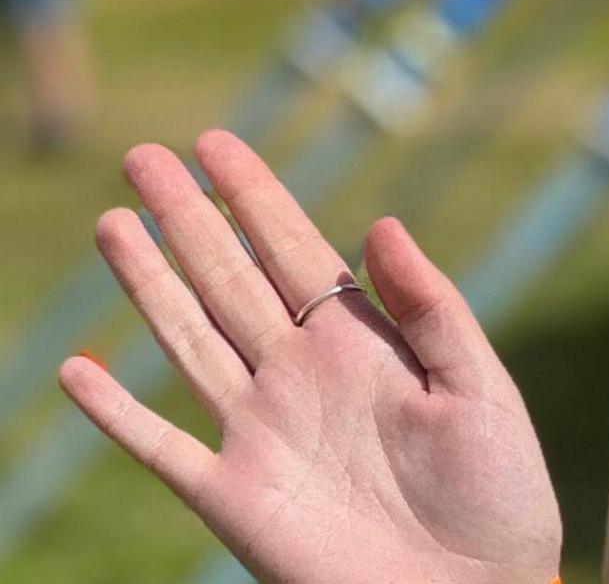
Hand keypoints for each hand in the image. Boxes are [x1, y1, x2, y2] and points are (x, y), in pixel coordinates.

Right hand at [57, 129, 561, 583]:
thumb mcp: (480, 388)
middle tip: (143, 155)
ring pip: (188, 339)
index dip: (254, 196)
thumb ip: (432, 308)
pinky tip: (78, 368)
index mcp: (362, 343)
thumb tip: (380, 223)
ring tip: (114, 223)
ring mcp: (261, 433)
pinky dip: (116, 412)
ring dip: (148, 284)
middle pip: (229, 279)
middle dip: (188, 217)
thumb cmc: (499, 493)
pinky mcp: (234, 497)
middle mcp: (301, 376)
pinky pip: (160, 447)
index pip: (295, 252)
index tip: (215, 142)